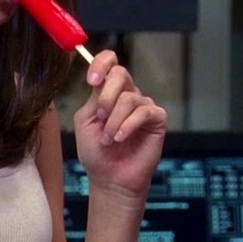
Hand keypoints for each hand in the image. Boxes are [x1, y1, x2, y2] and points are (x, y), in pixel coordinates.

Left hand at [72, 50, 167, 199]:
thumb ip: (93, 98)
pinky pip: (144, 112)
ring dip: (113, 121)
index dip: (101, 64)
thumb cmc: (96, 152)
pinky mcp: (157, 120)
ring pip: (129, 97)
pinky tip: (120, 138)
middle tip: (100, 118)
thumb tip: (101, 80)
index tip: (91, 79)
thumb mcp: (85, 121)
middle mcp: (127, 94)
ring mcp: (143, 106)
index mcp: (108, 91)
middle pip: (120, 74)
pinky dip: (128, 125)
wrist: (110, 179)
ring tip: (109, 139)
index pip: (109, 63)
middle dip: (106, 97)